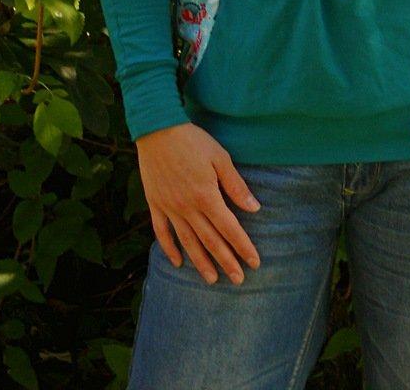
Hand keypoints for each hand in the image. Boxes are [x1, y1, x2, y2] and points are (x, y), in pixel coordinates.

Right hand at [135, 122, 261, 285]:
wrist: (157, 129)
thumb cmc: (193, 140)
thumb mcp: (220, 158)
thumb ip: (236, 186)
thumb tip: (254, 208)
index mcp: (206, 196)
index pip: (230, 228)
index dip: (243, 247)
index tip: (255, 262)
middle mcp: (187, 207)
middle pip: (210, 241)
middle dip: (226, 262)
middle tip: (239, 280)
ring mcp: (169, 207)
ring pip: (187, 242)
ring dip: (201, 262)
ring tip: (212, 280)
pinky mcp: (155, 204)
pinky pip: (162, 232)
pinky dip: (169, 249)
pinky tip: (178, 263)